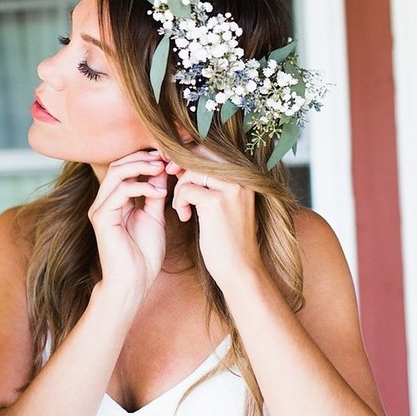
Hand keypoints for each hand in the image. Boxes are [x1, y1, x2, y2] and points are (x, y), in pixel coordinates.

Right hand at [89, 151, 167, 299]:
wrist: (134, 282)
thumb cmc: (144, 255)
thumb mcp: (154, 217)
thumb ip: (155, 194)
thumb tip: (162, 171)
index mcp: (115, 201)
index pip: (125, 168)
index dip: (145, 159)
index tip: (168, 157)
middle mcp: (104, 201)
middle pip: (119, 164)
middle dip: (143, 158)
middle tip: (165, 158)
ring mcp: (101, 208)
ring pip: (117, 173)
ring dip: (142, 167)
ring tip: (162, 168)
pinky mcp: (102, 217)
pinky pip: (119, 191)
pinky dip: (140, 186)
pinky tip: (159, 192)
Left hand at [166, 150, 261, 285]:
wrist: (239, 267)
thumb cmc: (227, 236)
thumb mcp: (222, 201)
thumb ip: (209, 179)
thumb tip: (182, 157)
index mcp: (246, 174)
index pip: (211, 148)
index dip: (188, 154)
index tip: (174, 168)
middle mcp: (242, 176)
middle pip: (201, 153)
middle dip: (180, 163)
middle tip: (170, 178)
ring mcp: (231, 187)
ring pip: (191, 171)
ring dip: (179, 188)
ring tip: (182, 208)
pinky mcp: (217, 202)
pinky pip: (185, 189)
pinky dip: (179, 202)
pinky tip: (185, 217)